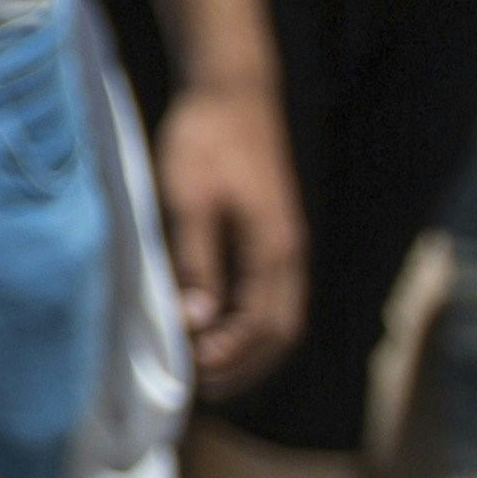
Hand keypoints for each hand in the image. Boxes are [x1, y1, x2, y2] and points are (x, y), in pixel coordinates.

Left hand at [153, 76, 308, 391]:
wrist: (233, 89)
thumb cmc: (205, 139)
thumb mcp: (187, 199)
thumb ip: (195, 261)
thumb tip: (196, 321)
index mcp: (273, 250)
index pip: (259, 327)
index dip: (226, 356)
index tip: (187, 372)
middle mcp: (289, 255)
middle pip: (279, 334)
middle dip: (242, 366)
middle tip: (197, 387)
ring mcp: (286, 245)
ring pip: (280, 317)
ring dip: (248, 349)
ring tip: (205, 369)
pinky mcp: (275, 234)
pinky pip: (271, 296)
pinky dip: (250, 324)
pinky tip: (216, 327)